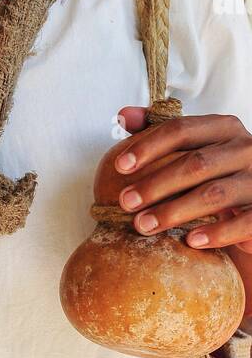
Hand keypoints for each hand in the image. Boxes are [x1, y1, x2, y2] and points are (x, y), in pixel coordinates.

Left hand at [113, 107, 251, 252]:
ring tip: (144, 225)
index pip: (182, 129)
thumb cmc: (218, 170)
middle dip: (156, 184)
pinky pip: (244, 222)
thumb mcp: (193, 146)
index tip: (119, 166)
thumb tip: (122, 117)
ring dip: (175, 211)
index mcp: (223, 128)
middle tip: (125, 202)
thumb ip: (158, 130)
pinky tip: (191, 240)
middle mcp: (245, 149)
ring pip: (214, 194)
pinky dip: (217, 233)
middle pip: (196, 163)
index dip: (149, 146)